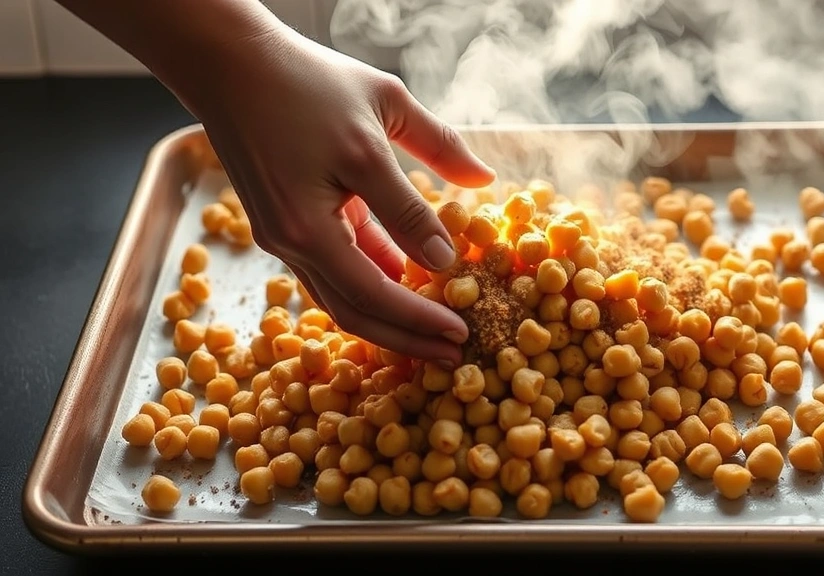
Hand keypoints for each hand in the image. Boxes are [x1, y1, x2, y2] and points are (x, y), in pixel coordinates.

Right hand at [189, 26, 493, 367]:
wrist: (228, 63)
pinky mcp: (283, 225)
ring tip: (434, 329)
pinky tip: (405, 278)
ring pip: (341, 296)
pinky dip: (368, 281)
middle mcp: (291, 242)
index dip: (422, 317)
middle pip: (354, 312)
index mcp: (310, 223)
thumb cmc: (305, 81)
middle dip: (407, 338)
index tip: (464, 332)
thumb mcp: (382, 110)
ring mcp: (283, 236)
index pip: (377, 292)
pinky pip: (330, 268)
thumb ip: (435, 150)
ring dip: (388, 317)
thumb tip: (482, 182)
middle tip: (454, 356)